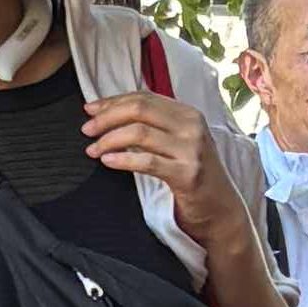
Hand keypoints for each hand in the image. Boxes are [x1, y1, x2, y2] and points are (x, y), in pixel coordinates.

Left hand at [81, 83, 242, 238]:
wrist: (220, 209)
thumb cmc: (193, 175)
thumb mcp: (179, 142)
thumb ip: (155, 126)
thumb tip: (111, 113)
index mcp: (188, 113)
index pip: (144, 97)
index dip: (113, 101)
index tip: (90, 110)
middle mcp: (192, 126)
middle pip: (140, 110)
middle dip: (107, 118)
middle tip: (87, 130)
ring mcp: (191, 149)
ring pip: (139, 133)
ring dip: (109, 140)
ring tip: (94, 150)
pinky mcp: (187, 174)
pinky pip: (147, 162)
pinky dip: (123, 160)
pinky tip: (107, 161)